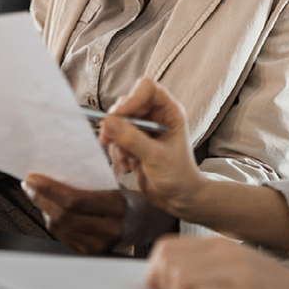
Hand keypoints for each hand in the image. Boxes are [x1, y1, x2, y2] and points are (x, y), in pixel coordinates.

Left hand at [22, 174, 127, 254]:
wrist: (142, 223)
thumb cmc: (126, 200)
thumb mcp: (113, 185)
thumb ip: (86, 184)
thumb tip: (53, 177)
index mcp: (116, 207)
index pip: (74, 200)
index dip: (49, 189)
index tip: (34, 179)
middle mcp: (108, 229)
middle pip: (63, 215)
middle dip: (41, 198)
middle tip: (29, 185)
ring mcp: (98, 244)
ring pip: (59, 228)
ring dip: (43, 210)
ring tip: (36, 195)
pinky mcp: (90, 252)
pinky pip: (62, 237)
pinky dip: (51, 222)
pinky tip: (49, 211)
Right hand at [98, 78, 204, 217]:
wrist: (179, 199)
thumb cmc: (178, 176)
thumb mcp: (156, 157)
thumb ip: (133, 139)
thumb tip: (108, 122)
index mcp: (169, 111)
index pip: (147, 88)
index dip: (132, 98)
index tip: (120, 116)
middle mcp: (155, 116)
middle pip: (127, 104)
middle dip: (116, 124)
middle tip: (109, 140)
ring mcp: (143, 129)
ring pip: (117, 123)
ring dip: (116, 143)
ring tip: (125, 163)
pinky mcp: (133, 143)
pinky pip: (116, 139)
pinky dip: (116, 153)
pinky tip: (125, 168)